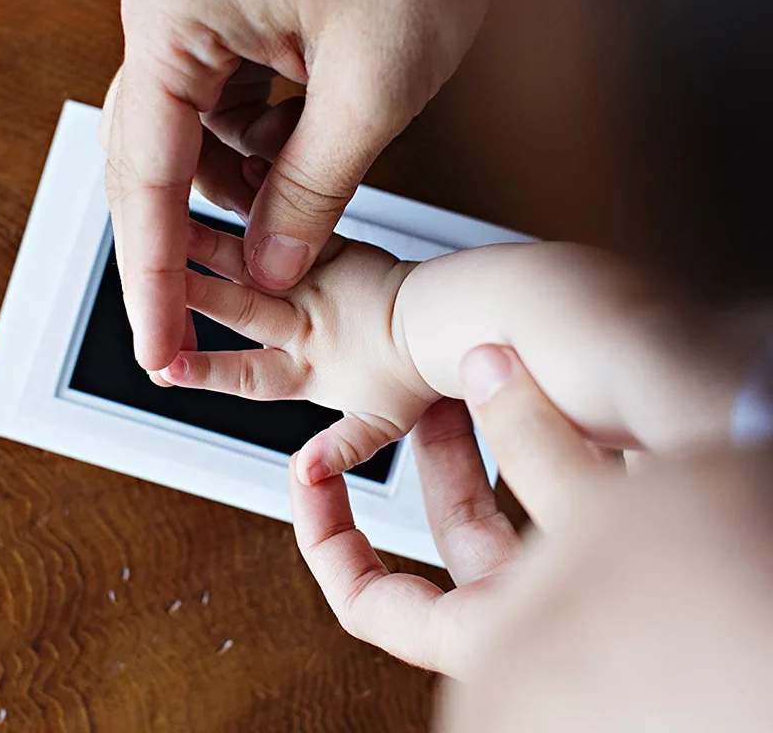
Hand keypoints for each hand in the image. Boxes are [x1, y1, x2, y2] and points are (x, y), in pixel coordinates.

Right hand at [100, 0, 506, 370]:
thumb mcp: (370, 92)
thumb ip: (311, 191)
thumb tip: (271, 267)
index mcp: (177, 24)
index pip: (146, 180)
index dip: (153, 279)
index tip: (157, 347)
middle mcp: (175, 25)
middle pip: (154, 171)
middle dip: (182, 252)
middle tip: (188, 332)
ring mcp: (207, 31)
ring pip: (198, 153)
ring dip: (240, 203)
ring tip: (288, 227)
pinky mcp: (246, 40)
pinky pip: (236, 127)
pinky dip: (268, 166)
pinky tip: (306, 167)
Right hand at [159, 220, 438, 483]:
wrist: (444, 322)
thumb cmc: (416, 371)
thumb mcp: (382, 425)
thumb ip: (342, 447)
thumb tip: (305, 474)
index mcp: (308, 367)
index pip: (247, 373)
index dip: (205, 370)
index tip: (163, 366)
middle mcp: (303, 323)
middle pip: (237, 307)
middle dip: (188, 292)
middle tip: (144, 274)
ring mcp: (315, 282)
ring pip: (251, 261)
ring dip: (207, 244)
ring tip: (168, 224)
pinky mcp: (332, 250)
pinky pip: (294, 222)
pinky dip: (261, 202)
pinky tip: (235, 176)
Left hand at [290, 344, 613, 677]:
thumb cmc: (700, 627)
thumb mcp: (593, 521)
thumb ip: (534, 444)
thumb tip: (488, 370)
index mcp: (491, 639)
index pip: (368, 602)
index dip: (325, 535)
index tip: (309, 472)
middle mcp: (526, 617)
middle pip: (449, 526)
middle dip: (434, 446)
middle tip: (420, 387)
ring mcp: (576, 586)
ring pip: (514, 506)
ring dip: (501, 438)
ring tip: (491, 373)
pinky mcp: (625, 555)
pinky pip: (572, 498)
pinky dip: (563, 449)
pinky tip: (568, 401)